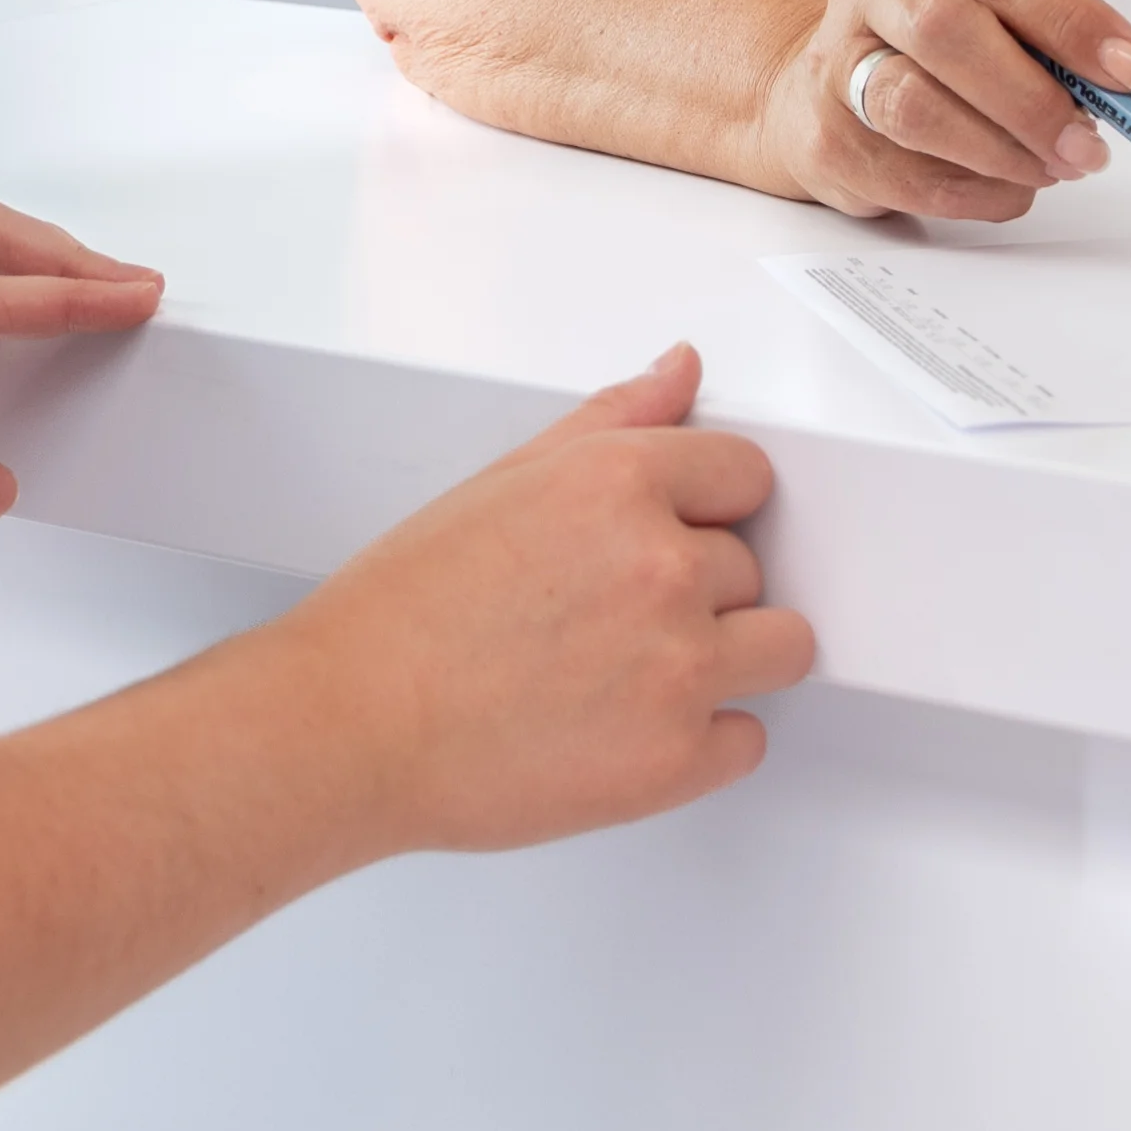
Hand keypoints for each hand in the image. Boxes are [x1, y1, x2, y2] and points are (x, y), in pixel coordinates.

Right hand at [260, 344, 812, 854]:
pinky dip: (704, 743)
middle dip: (698, 590)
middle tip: (610, 618)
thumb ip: (614, 420)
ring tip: (638, 672)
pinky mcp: (678, 758)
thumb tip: (681, 372)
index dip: (707, 508)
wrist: (348, 726)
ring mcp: (679, 666)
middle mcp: (662, 567)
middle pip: (752, 566)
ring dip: (728, 659)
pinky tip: (630, 728)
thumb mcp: (506, 480)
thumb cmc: (404, 613)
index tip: (673, 535)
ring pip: (781, 647)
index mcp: (619, 482)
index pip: (747, 475)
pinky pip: (748, 740)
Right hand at [763, 0, 1130, 225]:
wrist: (832, 79)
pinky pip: (910, 177)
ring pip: (917, 108)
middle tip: (1087, 144)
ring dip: (1003, 151)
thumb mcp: (994, 7)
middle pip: (947, 32)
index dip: (1072, 20)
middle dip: (1032, 98)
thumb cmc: (937, 40)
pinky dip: (978, 191)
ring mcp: (836, 64)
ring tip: (1052, 167)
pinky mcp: (826, 140)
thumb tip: (1119, 84)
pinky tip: (1009, 184)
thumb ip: (1050, 36)